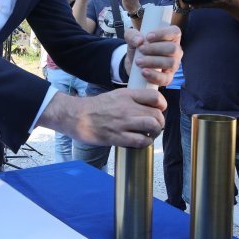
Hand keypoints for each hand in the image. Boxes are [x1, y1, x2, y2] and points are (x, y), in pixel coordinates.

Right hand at [40, 89, 165, 148]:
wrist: (76, 116)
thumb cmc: (94, 107)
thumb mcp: (115, 95)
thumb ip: (132, 99)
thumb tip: (148, 106)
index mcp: (127, 95)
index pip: (155, 98)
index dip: (162, 106)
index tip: (159, 111)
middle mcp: (127, 108)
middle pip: (157, 115)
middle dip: (159, 122)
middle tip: (154, 126)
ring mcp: (122, 123)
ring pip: (152, 127)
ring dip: (155, 133)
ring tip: (149, 134)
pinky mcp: (117, 137)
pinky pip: (140, 141)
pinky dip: (145, 143)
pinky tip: (141, 142)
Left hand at [123, 26, 181, 86]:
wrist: (134, 64)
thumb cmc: (138, 47)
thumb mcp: (132, 38)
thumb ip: (132, 35)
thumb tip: (138, 41)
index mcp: (171, 37)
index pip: (175, 32)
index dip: (163, 34)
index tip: (147, 37)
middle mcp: (176, 51)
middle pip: (173, 48)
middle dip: (155, 48)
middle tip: (141, 49)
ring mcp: (174, 65)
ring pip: (170, 63)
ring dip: (153, 61)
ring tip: (138, 61)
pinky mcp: (168, 78)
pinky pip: (165, 79)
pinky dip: (154, 75)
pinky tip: (143, 72)